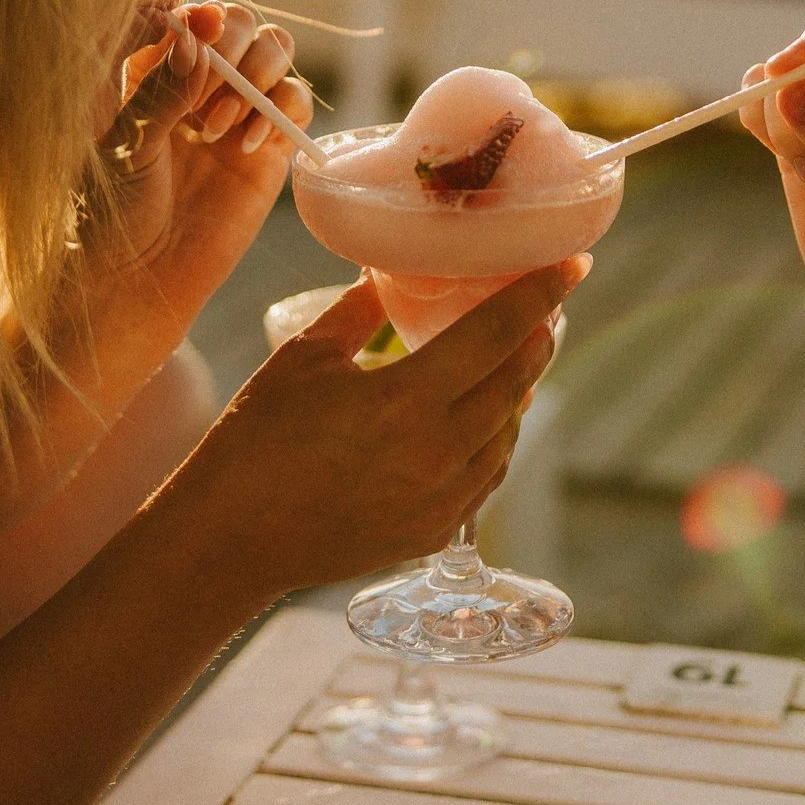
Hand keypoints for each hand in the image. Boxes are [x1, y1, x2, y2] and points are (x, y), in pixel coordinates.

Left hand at [88, 0, 312, 327]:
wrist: (135, 285)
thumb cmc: (106, 216)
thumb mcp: (123, 145)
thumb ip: (161, 88)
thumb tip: (196, 36)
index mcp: (146, 70)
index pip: (184, 14)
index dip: (196, 14)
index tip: (195, 30)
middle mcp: (195, 83)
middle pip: (236, 22)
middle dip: (230, 45)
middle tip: (206, 95)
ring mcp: (235, 113)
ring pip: (272, 49)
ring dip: (257, 71)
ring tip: (222, 124)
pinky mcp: (269, 148)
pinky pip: (295, 101)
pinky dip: (282, 108)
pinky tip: (248, 143)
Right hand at [207, 257, 589, 592]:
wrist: (229, 540)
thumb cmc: (257, 440)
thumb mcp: (306, 357)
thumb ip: (358, 311)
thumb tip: (384, 272)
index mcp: (408, 399)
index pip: (498, 333)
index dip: (541, 294)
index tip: (576, 264)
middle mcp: (439, 452)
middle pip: (515, 382)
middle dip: (537, 337)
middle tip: (546, 304)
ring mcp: (440, 499)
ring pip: (507, 433)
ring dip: (518, 390)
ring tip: (517, 356)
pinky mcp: (431, 532)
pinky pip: (486, 477)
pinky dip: (496, 440)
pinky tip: (487, 420)